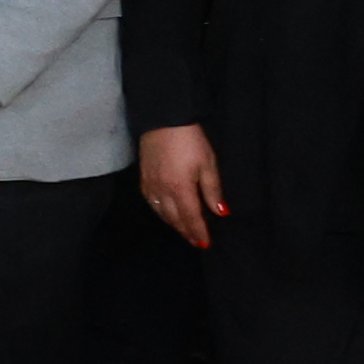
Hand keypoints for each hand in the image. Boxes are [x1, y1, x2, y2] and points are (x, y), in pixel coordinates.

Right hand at [136, 123, 225, 246]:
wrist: (164, 120)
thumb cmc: (191, 141)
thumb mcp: (208, 164)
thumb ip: (213, 191)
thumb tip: (220, 213)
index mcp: (180, 189)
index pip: (191, 218)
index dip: (199, 232)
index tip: (206, 243)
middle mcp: (163, 191)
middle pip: (174, 218)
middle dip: (186, 231)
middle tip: (196, 241)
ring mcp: (150, 184)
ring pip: (161, 212)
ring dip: (173, 224)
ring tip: (183, 231)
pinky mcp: (143, 177)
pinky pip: (150, 202)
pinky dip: (159, 212)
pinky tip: (165, 213)